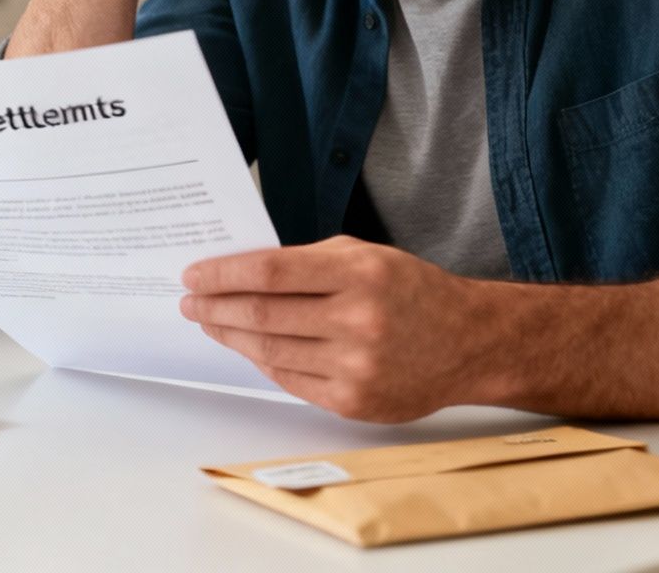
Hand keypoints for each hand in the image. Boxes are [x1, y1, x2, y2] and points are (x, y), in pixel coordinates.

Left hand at [180, 237, 491, 421]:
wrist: (468, 343)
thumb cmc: (411, 291)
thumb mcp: (366, 257)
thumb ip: (307, 263)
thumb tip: (240, 273)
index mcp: (359, 274)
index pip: (271, 272)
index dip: (224, 274)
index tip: (194, 274)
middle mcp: (358, 321)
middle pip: (262, 315)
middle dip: (215, 307)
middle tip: (190, 301)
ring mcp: (356, 366)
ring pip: (269, 351)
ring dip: (229, 336)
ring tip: (210, 322)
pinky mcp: (353, 402)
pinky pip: (289, 379)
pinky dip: (262, 361)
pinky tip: (247, 347)